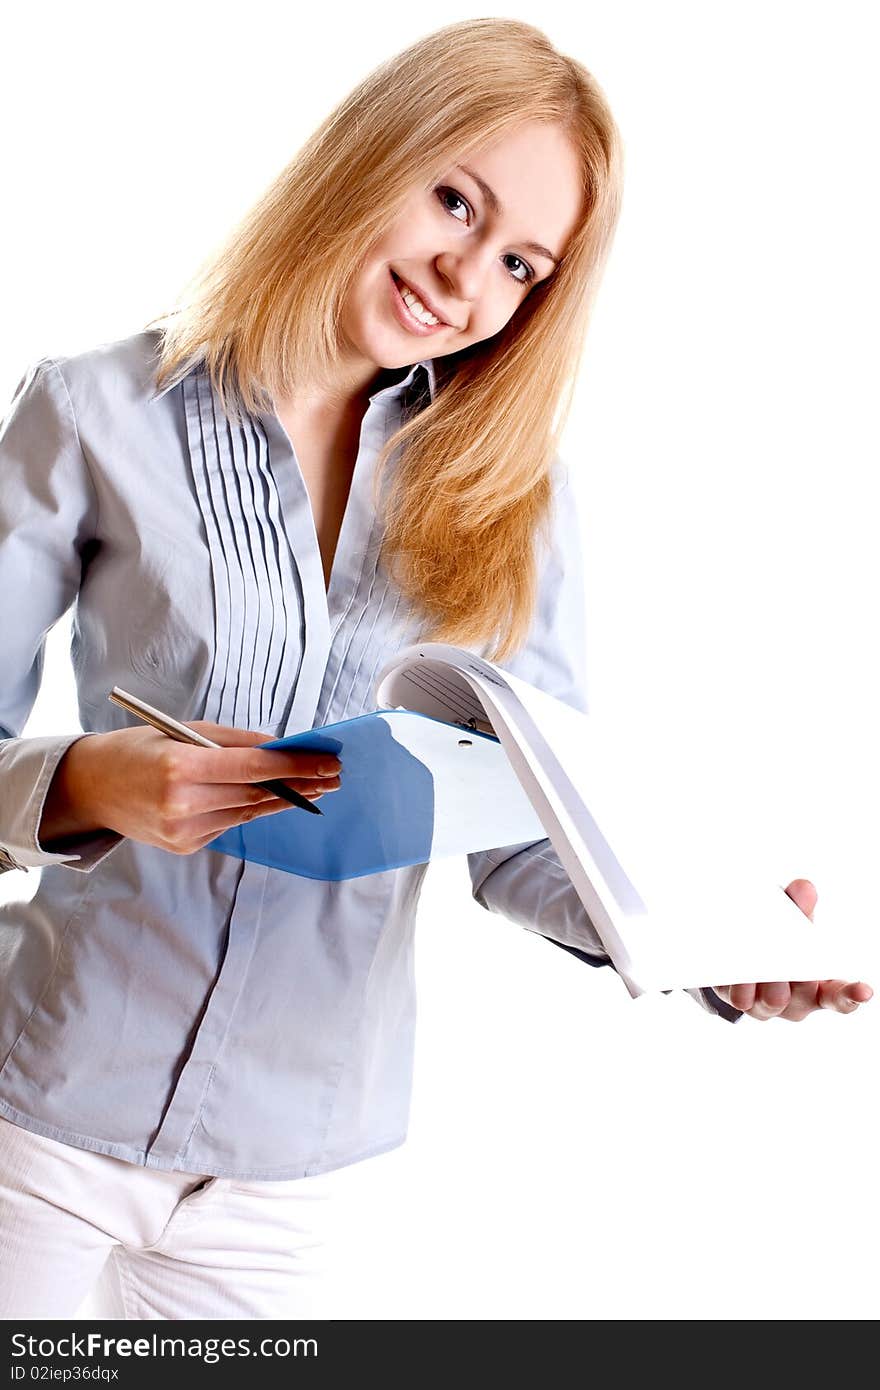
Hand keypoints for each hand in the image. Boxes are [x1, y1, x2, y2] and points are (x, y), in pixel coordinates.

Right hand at [39, 722, 342, 855]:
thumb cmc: (137, 750)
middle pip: (258, 794)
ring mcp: (183, 831)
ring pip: (249, 812)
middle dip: (301, 784)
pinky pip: (230, 823)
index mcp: (180, 766)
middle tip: (334, 775)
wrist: (91, 788)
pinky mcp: (185, 846)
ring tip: (317, 787)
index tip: (328, 761)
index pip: (254, 767)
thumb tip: (280, 747)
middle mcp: (182, 803)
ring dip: (285, 799)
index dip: (297, 765)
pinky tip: (275, 798)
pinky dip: (252, 809)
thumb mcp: (182, 730)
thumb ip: (233, 740)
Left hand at [713, 879, 872, 1020]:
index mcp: (819, 987)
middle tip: (791, 953)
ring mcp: (768, 1007)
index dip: (853, 995)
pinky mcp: (740, 1002)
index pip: (841, 997)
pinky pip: (740, 999)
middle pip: (805, 993)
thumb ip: (800, 906)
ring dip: (766, 980)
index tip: (865, 990)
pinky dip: (739, 979)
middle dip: (799, 974)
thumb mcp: (792, 922)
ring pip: (772, 1001)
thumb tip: (804, 887)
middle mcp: (798, 1002)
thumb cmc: (780, 940)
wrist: (740, 954)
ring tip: (759, 960)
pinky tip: (737, 967)